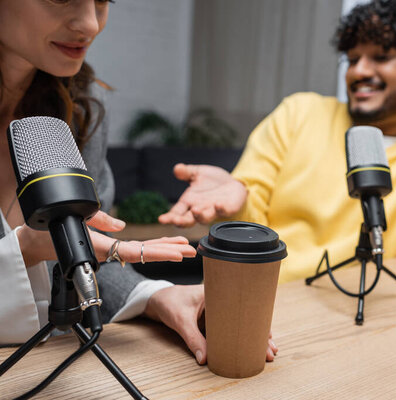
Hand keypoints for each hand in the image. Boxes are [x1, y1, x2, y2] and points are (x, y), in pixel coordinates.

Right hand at [17, 210, 196, 266]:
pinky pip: (134, 247)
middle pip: (146, 252)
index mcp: (101, 248)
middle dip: (170, 252)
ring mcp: (110, 250)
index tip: (178, 254)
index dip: (159, 253)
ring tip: (186, 247)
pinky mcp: (109, 246)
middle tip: (193, 251)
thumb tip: (122, 225)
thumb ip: (101, 220)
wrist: (35, 241)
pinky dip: (151, 245)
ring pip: (142, 250)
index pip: (136, 252)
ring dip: (165, 248)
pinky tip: (165, 243)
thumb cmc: (51, 232)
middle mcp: (109, 251)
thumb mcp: (74, 219)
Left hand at [144, 285, 277, 364]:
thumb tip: (204, 359)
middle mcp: (222, 301)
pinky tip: (247, 347)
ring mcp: (218, 311)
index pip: (244, 308)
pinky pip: (229, 329)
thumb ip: (193, 339)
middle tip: (271, 350)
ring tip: (266, 351)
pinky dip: (238, 338)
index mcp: (218, 293)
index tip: (268, 336)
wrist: (155, 298)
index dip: (257, 323)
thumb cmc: (169, 301)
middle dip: (260, 335)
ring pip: (239, 325)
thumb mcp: (181, 320)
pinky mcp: (212, 320)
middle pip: (246, 318)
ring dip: (251, 338)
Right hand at [158, 164, 246, 226]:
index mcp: (189, 202)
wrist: (233, 183)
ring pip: (204, 218)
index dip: (169, 217)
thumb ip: (187, 173)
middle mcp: (199, 209)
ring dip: (199, 216)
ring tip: (195, 211)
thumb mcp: (198, 173)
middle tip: (176, 220)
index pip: (176, 212)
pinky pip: (223, 211)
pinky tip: (218, 205)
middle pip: (188, 220)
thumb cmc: (213, 181)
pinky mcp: (227, 209)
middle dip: (181, 221)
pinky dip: (220, 209)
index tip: (162, 219)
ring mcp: (213, 211)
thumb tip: (177, 168)